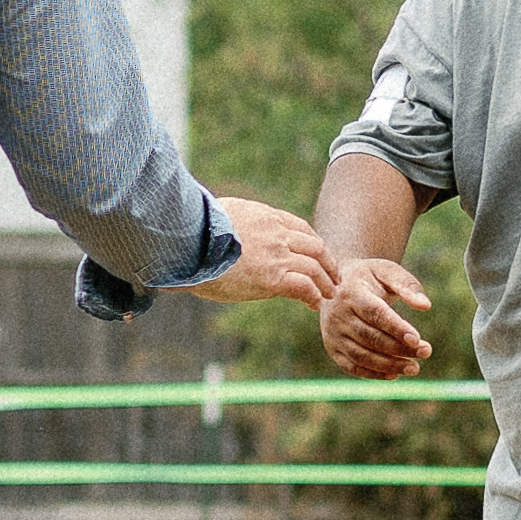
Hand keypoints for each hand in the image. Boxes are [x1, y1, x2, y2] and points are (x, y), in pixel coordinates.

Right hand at [192, 192, 342, 304]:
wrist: (187, 244)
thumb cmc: (191, 233)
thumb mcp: (217, 215)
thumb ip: (230, 222)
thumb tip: (218, 230)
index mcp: (264, 216)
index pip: (299, 227)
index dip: (312, 242)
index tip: (318, 254)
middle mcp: (276, 233)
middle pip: (314, 246)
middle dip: (327, 261)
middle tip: (333, 275)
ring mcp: (276, 255)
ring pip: (314, 266)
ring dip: (326, 281)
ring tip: (330, 293)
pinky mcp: (272, 278)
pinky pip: (304, 287)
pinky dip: (313, 295)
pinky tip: (314, 304)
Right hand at [316, 249, 437, 380]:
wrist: (336, 283)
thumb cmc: (369, 277)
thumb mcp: (387, 271)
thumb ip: (407, 285)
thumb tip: (425, 306)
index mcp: (351, 293)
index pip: (374, 313)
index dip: (396, 328)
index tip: (417, 339)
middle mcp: (337, 316)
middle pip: (370, 338)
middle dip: (399, 348)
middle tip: (426, 352)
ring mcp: (332, 335)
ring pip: (361, 356)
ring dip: (389, 365)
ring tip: (414, 368)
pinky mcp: (333, 349)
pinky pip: (352, 367)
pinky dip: (373, 374)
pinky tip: (395, 374)